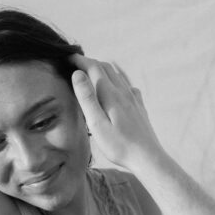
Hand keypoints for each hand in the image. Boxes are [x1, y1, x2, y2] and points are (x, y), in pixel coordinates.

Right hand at [70, 55, 162, 173]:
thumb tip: (78, 73)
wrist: (147, 158)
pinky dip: (117, 79)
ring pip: (117, 75)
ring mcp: (133, 98)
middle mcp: (123, 92)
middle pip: (106, 68)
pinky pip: (127, 85)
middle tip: (76, 63)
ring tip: (92, 71)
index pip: (94, 68)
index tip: (67, 57)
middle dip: (90, 62)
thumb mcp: (97, 124)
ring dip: (103, 69)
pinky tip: (116, 86)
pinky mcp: (139, 106)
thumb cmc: (119, 145)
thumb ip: (87, 98)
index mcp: (111, 94)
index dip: (80, 60)